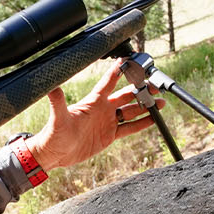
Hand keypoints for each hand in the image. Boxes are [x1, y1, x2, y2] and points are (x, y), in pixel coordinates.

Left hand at [23, 61, 163, 171]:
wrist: (55, 153)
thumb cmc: (54, 134)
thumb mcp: (58, 118)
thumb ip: (57, 102)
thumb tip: (52, 86)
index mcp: (93, 102)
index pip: (108, 82)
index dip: (118, 71)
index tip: (128, 59)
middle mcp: (102, 109)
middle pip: (126, 96)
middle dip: (141, 90)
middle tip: (154, 85)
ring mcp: (107, 122)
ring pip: (131, 111)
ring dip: (145, 106)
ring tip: (161, 102)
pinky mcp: (110, 135)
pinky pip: (129, 128)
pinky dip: (142, 124)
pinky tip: (153, 119)